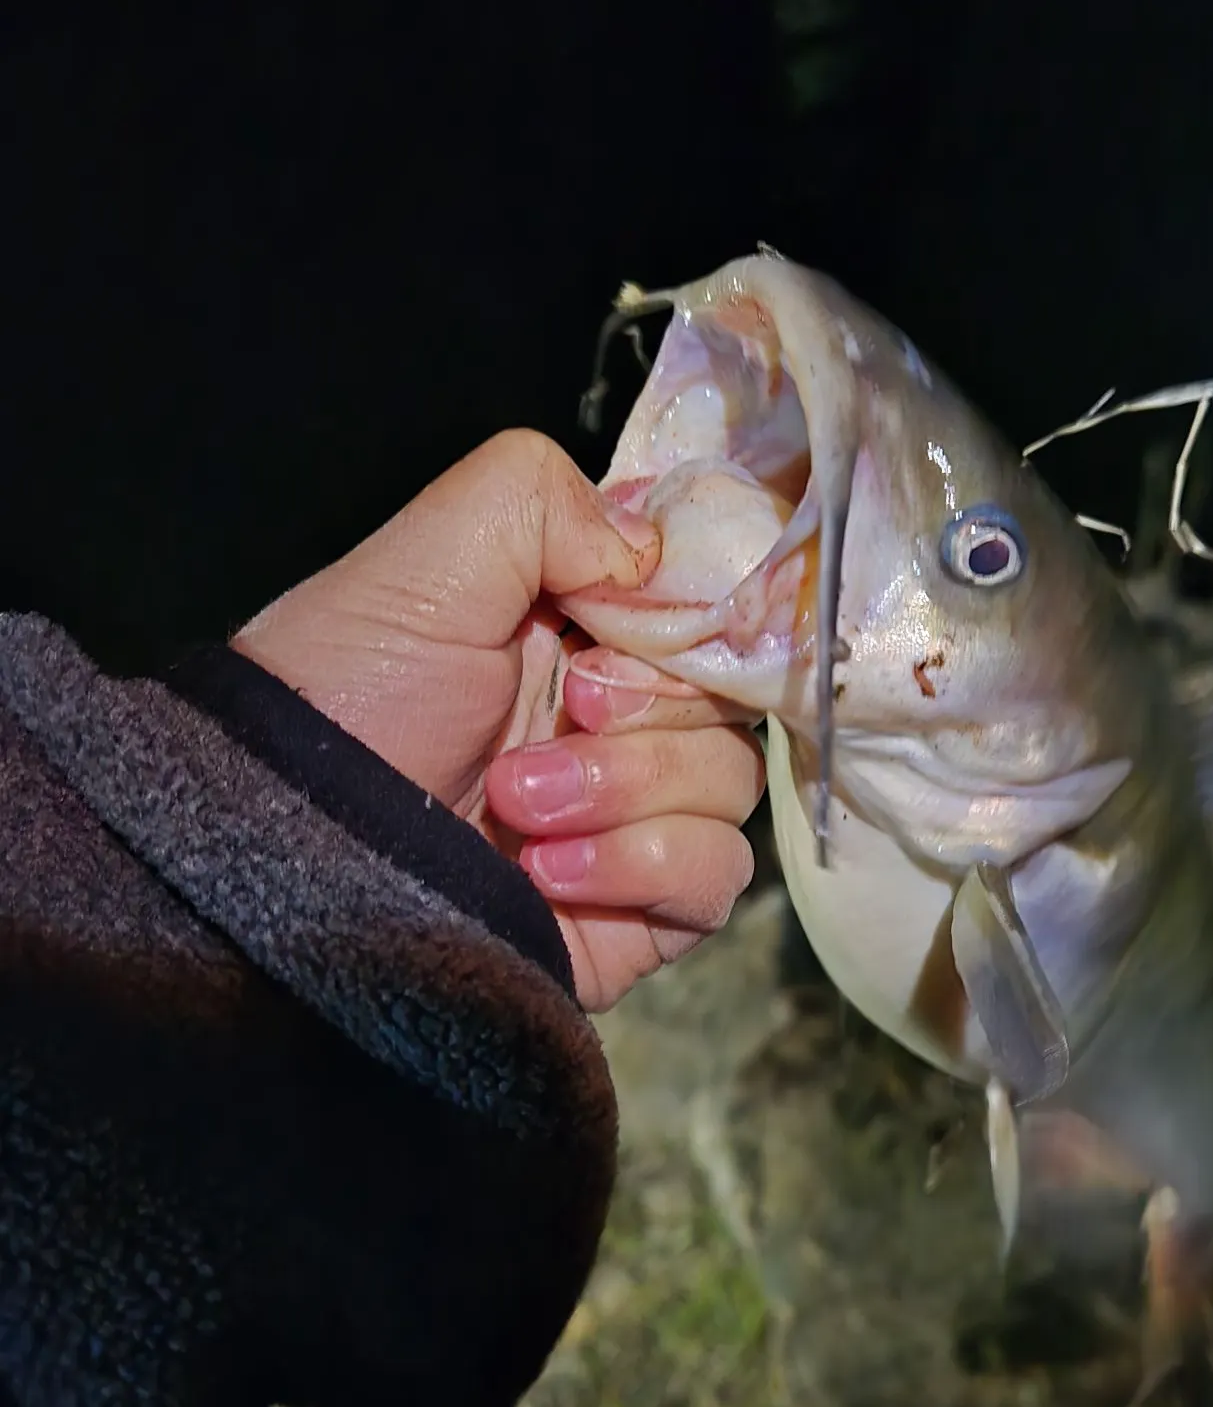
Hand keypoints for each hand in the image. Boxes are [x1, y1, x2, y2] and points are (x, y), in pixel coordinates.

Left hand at [232, 428, 764, 1010]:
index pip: (706, 605)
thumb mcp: (423, 560)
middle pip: (729, 694)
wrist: (288, 860)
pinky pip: (717, 873)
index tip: (615, 626)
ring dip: (627, 790)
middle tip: (566, 712)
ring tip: (520, 805)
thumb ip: (539, 500)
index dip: (688, 614)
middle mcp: (619, 715)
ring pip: (730, 783)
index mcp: (583, 626)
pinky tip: (549, 871)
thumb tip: (648, 552)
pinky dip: (645, 865)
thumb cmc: (344, 697)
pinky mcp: (640, 905)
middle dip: (643, 709)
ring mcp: (634, 812)